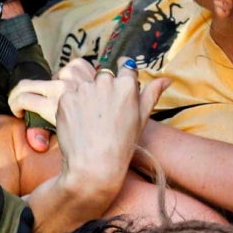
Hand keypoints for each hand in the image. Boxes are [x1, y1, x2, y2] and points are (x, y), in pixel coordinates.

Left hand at [53, 58, 163, 210]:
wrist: (94, 167)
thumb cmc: (122, 145)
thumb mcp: (142, 119)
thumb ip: (152, 94)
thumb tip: (167, 79)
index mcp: (126, 85)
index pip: (125, 66)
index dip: (122, 74)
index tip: (119, 83)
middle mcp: (105, 82)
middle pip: (104, 76)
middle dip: (103, 89)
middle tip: (104, 114)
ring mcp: (83, 89)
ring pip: (85, 86)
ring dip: (86, 97)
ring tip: (90, 121)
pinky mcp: (66, 98)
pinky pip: (70, 96)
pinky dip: (72, 106)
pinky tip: (78, 124)